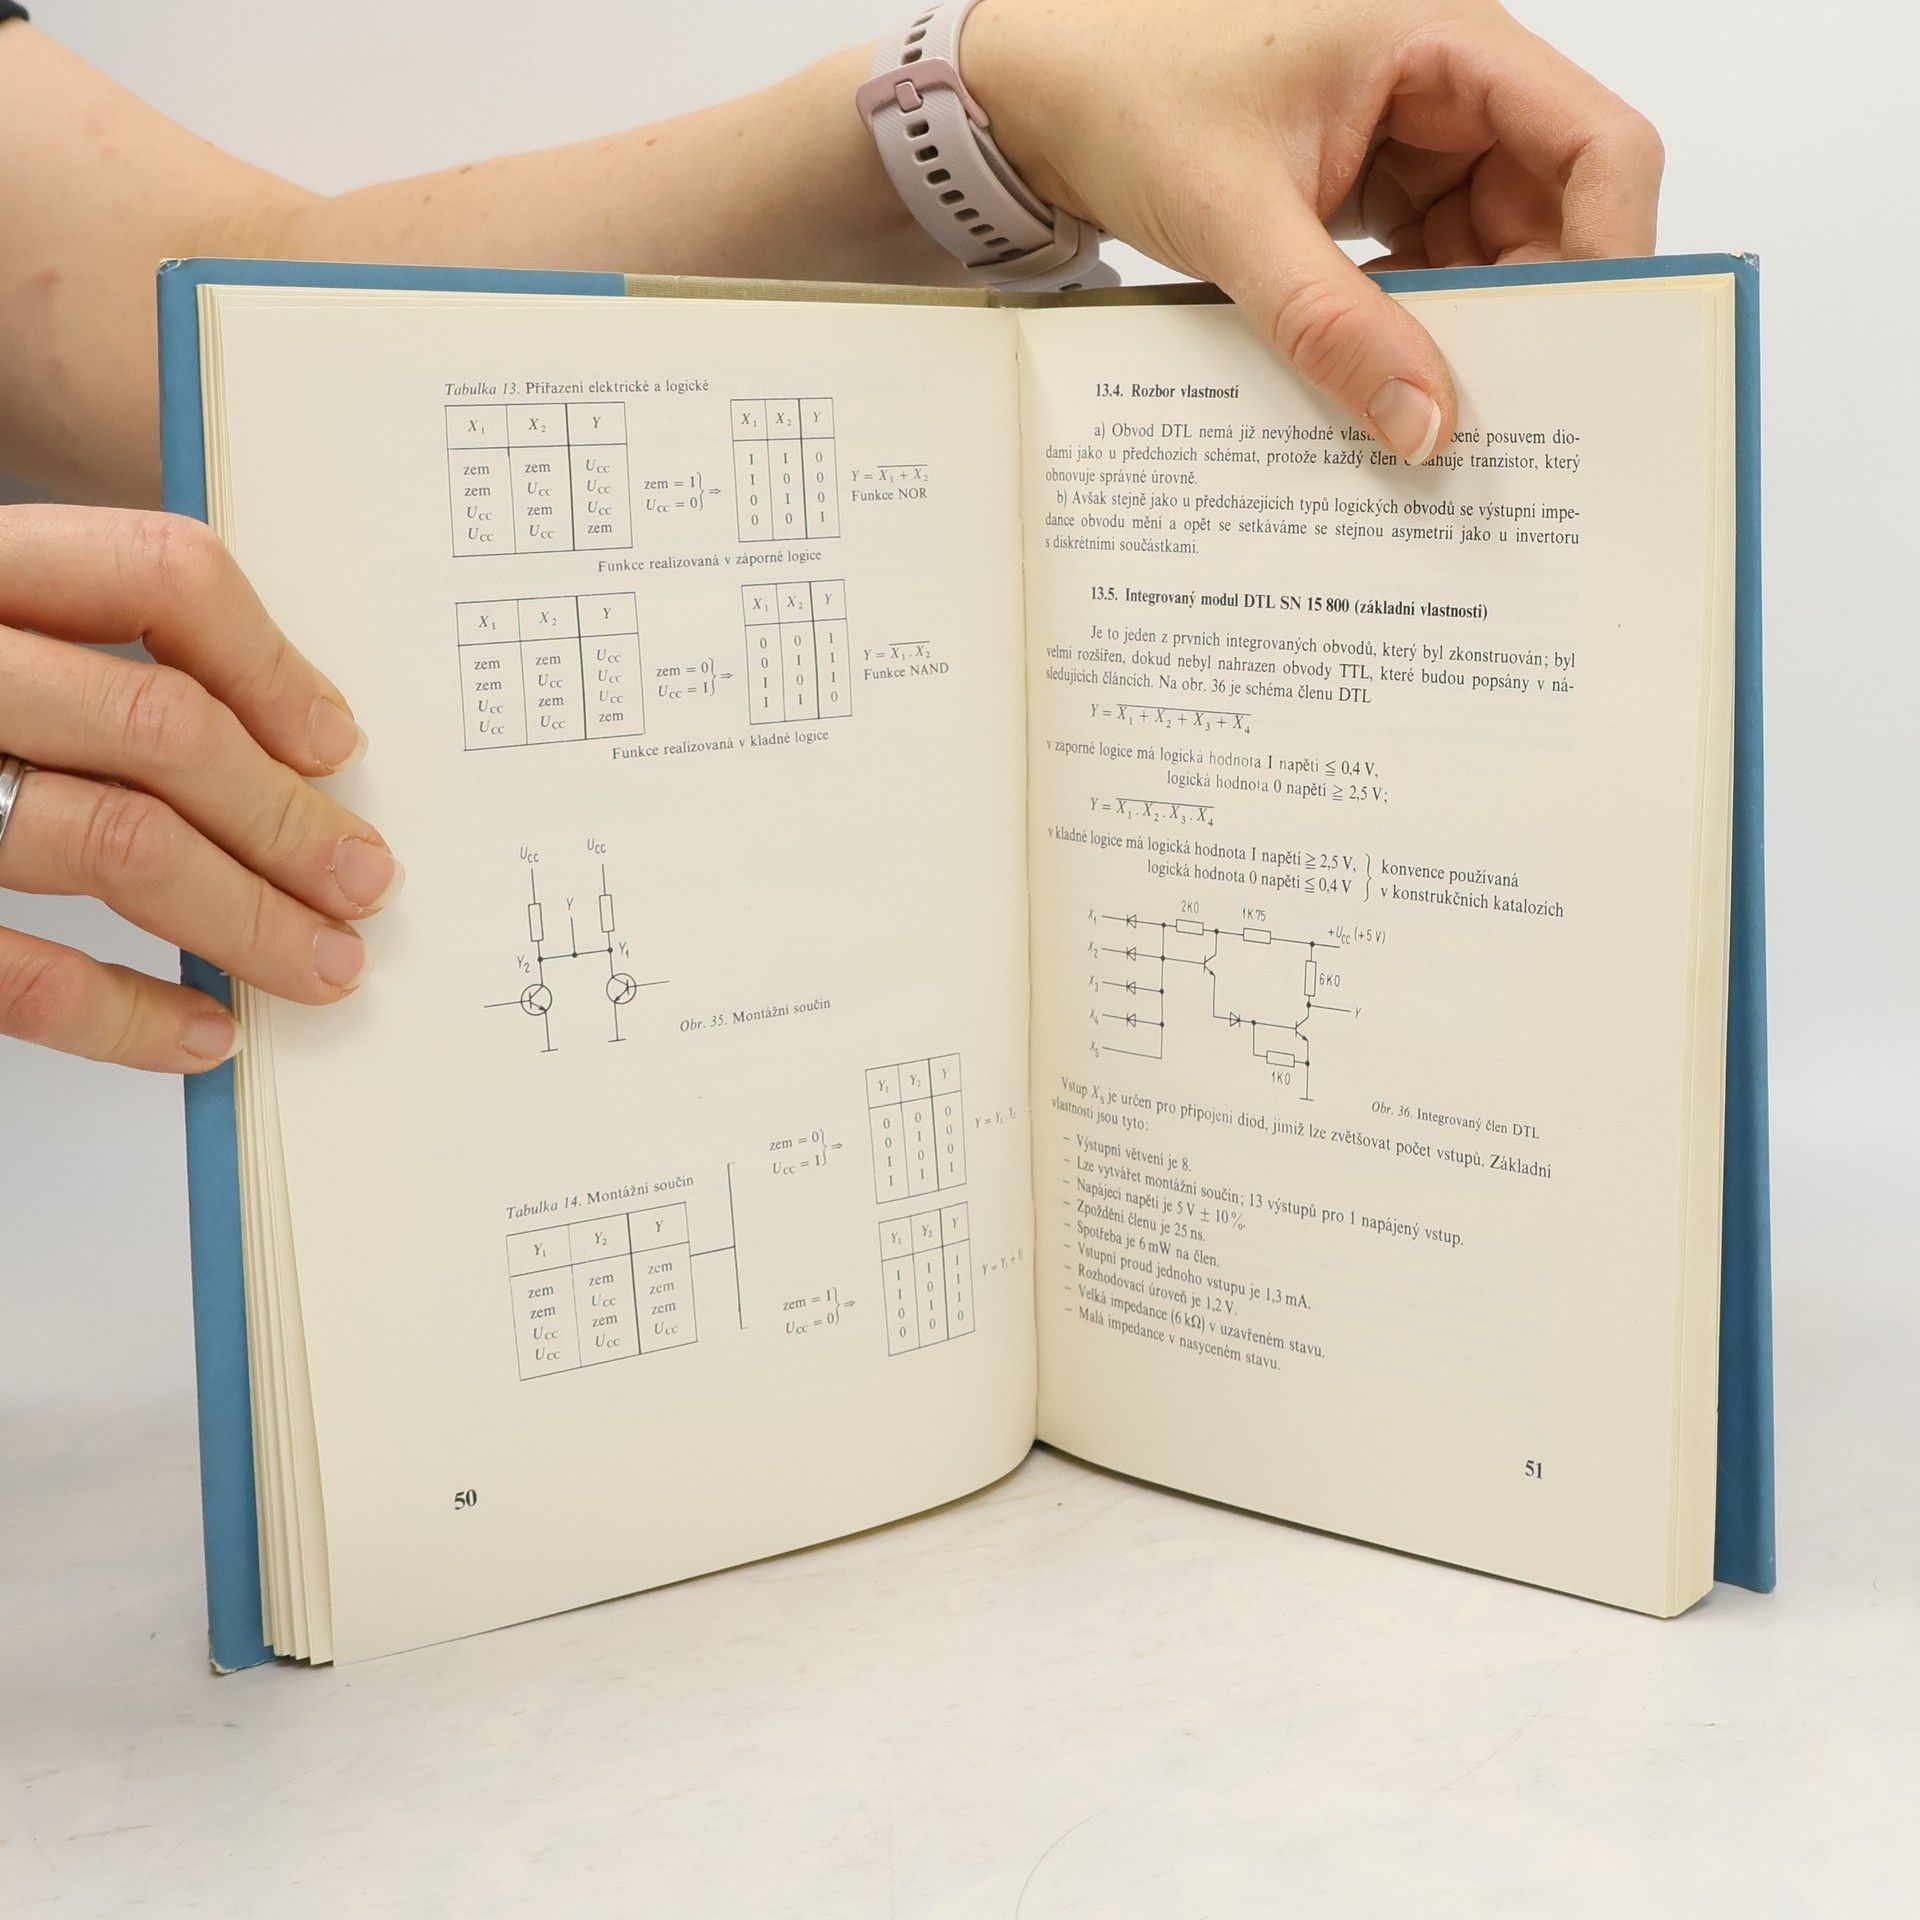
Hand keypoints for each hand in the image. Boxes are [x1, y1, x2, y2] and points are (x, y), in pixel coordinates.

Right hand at [0, 506, 399, 1071]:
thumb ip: (90, 653)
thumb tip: (296, 743)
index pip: (160, 572)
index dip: (273, 665)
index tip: (340, 746)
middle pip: (160, 722)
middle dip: (288, 819)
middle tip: (366, 883)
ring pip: (114, 840)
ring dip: (247, 919)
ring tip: (322, 967)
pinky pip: (22, 975)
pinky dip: (133, 1015)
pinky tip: (206, 1034)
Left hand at [964, 0, 1662, 461]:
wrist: (1042, 97)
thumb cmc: (1127, 93)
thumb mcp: (1236, 216)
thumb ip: (1331, 324)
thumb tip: (1424, 425)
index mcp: (1442, 41)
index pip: (1595, 143)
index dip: (1615, 248)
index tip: (1595, 354)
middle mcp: (1446, 85)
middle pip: (1552, 210)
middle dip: (1534, 312)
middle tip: (1508, 420)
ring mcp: (1413, 140)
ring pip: (1492, 251)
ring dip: (1467, 332)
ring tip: (1435, 415)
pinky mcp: (1375, 190)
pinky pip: (1430, 267)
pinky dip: (1412, 327)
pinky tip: (1382, 382)